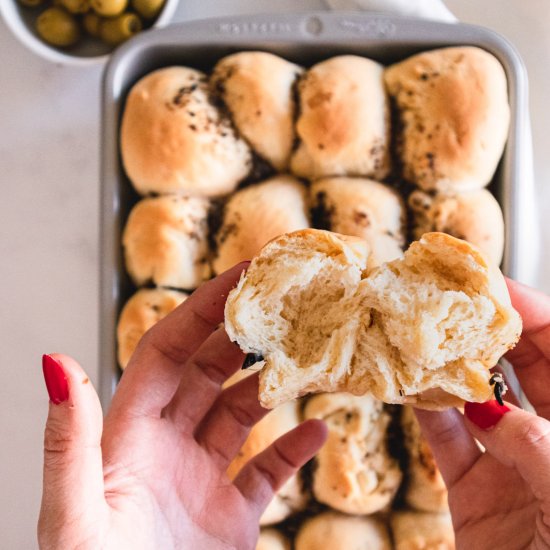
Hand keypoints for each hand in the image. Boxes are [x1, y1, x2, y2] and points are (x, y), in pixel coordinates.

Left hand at [37, 263, 326, 549]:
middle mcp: (164, 447)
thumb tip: (55, 361)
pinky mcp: (228, 515)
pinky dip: (293, 447)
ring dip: (272, 384)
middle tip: (283, 301)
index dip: (203, 309)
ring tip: (306, 357)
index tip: (243, 274)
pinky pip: (266, 469)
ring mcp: (199, 479)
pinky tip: (317, 428)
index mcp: (126, 435)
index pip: (169, 351)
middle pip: (209, 370)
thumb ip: (68, 441)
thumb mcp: (74, 517)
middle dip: (243, 332)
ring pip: (241, 411)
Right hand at [415, 279, 549, 549]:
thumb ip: (544, 450)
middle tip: (443, 301)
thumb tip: (497, 414)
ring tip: (418, 338)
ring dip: (447, 368)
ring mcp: (514, 460)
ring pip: (478, 398)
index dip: (532, 310)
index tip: (489, 282)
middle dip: (483, 330)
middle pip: (521, 364)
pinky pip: (447, 439)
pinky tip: (409, 390)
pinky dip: (427, 412)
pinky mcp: (476, 489)